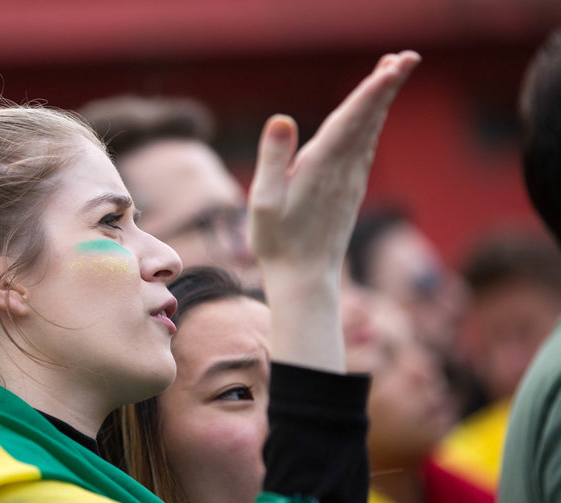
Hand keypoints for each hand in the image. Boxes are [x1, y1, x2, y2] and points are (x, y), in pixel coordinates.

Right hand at [248, 51, 419, 371]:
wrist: (305, 279)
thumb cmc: (278, 243)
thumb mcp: (263, 202)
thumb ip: (273, 159)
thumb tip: (282, 118)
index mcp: (320, 167)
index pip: (350, 120)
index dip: (371, 91)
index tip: (393, 68)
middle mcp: (343, 170)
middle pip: (368, 119)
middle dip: (386, 86)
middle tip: (405, 58)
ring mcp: (350, 180)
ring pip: (370, 131)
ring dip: (381, 101)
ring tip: (392, 73)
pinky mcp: (350, 191)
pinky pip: (365, 148)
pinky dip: (373, 124)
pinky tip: (374, 117)